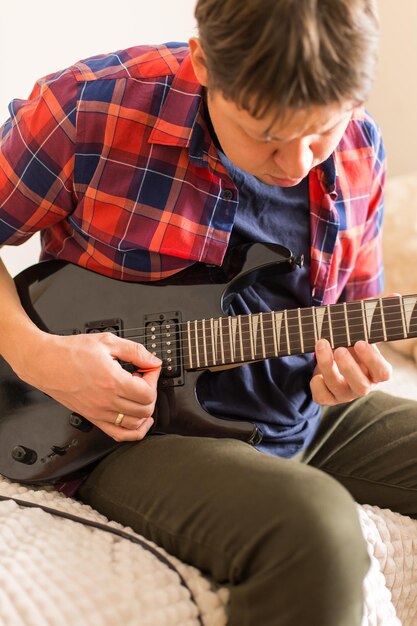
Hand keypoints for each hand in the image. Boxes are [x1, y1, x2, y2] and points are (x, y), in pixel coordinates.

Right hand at [16, 331, 161, 440]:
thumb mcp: (107, 342)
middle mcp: (107, 401)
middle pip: (145, 410)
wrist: (45, 363)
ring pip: (135, 424)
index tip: (149, 369)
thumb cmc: (70, 352)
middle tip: (143, 379)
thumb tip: (153, 360)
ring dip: (144, 410)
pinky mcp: (93, 418)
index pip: (148, 393)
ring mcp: (99, 413)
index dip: (153, 379)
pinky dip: (134, 430)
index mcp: (112, 381)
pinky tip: (138, 419)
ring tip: (137, 394)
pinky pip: (119, 434)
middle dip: (150, 393)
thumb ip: (135, 351)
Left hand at [310, 339, 391, 405]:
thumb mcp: (358, 341)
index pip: (383, 372)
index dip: (372, 359)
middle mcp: (362, 386)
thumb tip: (358, 319)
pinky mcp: (328, 398)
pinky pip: (321, 397)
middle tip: (340, 349)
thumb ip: (361, 334)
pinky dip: (316, 384)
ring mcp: (345, 394)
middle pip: (361, 386)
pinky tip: (316, 373)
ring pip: (337, 387)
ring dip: (327, 365)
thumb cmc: (351, 348)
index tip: (360, 343)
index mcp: (375, 373)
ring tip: (321, 345)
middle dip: (349, 367)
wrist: (335, 360)